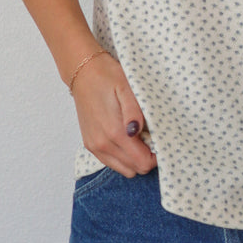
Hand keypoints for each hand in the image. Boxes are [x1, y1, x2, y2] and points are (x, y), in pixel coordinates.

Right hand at [71, 53, 156, 177]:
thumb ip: (134, 112)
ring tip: (138, 137)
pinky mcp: (90, 144)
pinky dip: (123, 157)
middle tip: (149, 137)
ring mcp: (95, 146)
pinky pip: (111, 163)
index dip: (156, 156)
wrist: (83, 72)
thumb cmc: (108, 77)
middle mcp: (103, 144)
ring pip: (124, 169)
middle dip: (147, 157)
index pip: (143, 163)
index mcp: (115, 132)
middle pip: (135, 170)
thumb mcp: (127, 88)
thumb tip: (138, 131)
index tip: (159, 140)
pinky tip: (126, 138)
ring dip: (135, 159)